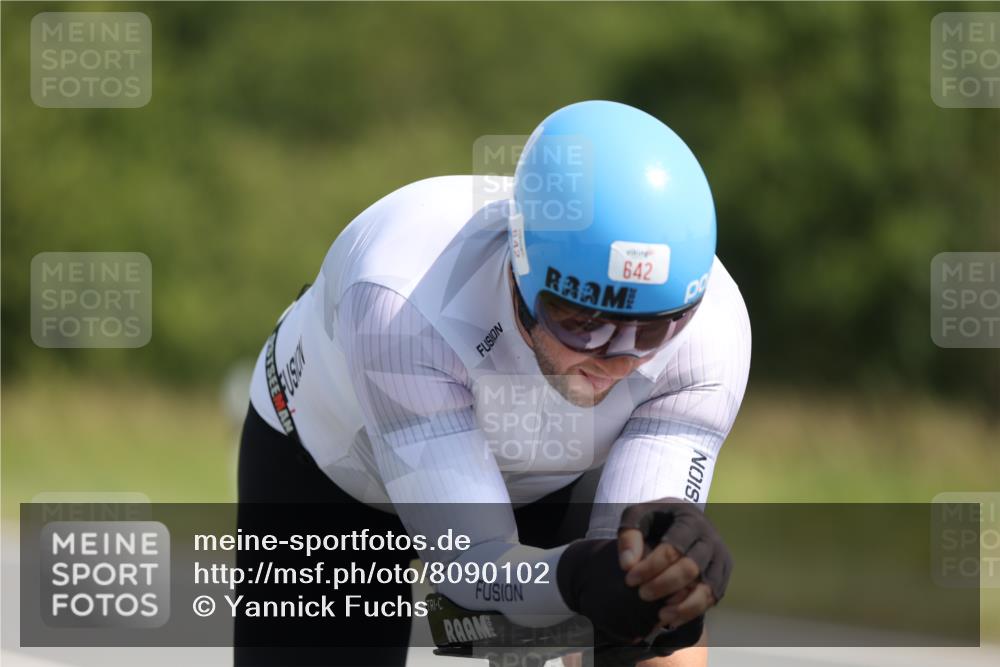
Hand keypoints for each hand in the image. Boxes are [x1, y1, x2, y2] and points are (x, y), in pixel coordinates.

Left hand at [617, 498, 731, 628]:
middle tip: (642, 594)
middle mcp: (710, 539)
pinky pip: (711, 599)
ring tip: (660, 615)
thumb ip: (629, 535)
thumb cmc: (656, 520)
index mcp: (690, 519)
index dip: (650, 567)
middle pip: (691, 569)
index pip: (672, 549)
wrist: (680, 520)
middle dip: (664, 585)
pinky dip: (691, 612)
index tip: (629, 579)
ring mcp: (720, 559)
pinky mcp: (721, 577)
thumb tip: (628, 565)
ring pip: (706, 589)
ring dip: (682, 606)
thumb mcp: (637, 517)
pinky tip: (671, 618)